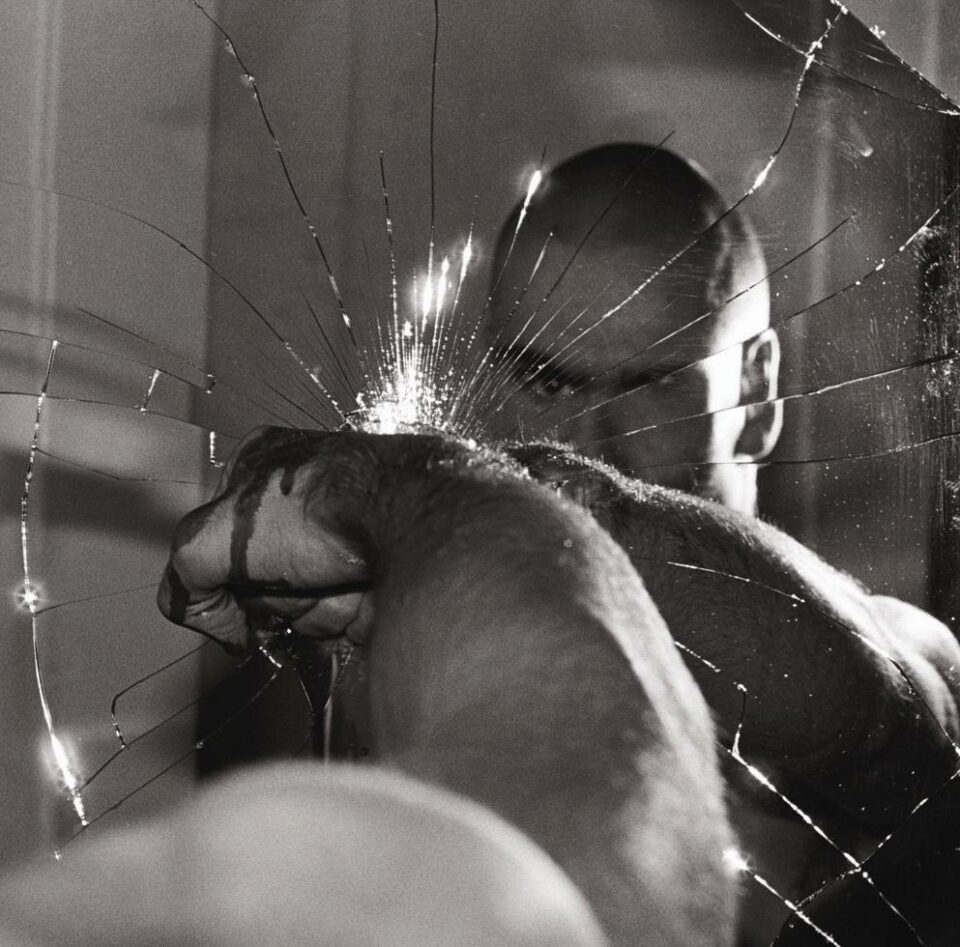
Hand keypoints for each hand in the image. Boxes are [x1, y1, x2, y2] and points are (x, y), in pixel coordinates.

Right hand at [157, 426, 373, 653]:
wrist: (411, 516)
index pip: (216, 545)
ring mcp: (346, 531)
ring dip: (319, 608)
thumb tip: (206, 614)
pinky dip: (354, 614)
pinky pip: (352, 613)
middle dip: (280, 597)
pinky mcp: (382, 564)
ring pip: (310, 604)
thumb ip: (186, 574)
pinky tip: (366, 590)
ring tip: (339, 578)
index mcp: (259, 466)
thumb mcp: (218, 535)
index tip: (232, 594)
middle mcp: (306, 496)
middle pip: (266, 582)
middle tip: (297, 577)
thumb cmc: (327, 501)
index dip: (224, 580)